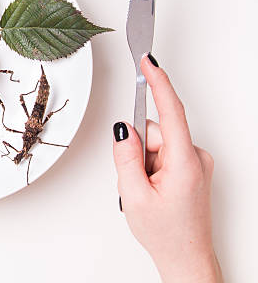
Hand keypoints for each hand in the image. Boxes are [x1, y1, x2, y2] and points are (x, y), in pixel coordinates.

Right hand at [113, 54, 221, 282]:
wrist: (186, 258)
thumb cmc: (166, 233)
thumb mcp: (134, 195)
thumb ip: (125, 157)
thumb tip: (123, 129)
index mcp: (184, 162)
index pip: (170, 111)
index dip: (159, 83)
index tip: (148, 61)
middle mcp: (196, 157)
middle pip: (156, 131)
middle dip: (138, 149)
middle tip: (134, 180)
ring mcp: (196, 163)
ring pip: (157, 143)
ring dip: (144, 161)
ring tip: (146, 190)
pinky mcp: (192, 168)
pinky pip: (164, 153)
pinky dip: (152, 166)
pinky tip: (153, 189)